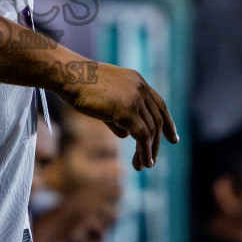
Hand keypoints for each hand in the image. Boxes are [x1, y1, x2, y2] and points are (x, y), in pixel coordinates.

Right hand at [60, 64, 178, 169]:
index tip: (173, 139)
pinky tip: (143, 162)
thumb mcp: (104, 100)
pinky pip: (142, 135)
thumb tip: (126, 134)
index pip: (159, 104)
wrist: (68, 75)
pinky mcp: (127, 110)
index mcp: (137, 81)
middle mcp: (140, 88)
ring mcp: (135, 98)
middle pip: (157, 119)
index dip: (168, 123)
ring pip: (150, 129)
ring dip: (148, 150)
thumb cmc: (79, 86)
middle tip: (152, 161)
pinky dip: (144, 151)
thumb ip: (117, 116)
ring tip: (144, 166)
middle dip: (156, 143)